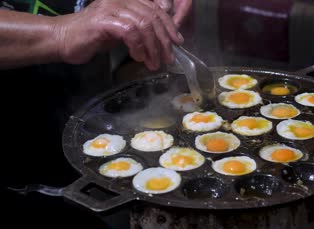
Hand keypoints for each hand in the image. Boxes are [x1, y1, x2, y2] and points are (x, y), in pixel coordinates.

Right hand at [54, 0, 184, 69]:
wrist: (65, 39)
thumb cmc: (95, 36)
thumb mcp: (125, 30)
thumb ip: (142, 29)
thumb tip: (166, 38)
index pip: (157, 8)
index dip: (170, 25)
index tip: (177, 42)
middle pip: (153, 16)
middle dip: (164, 40)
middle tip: (168, 58)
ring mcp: (112, 7)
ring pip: (144, 25)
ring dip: (152, 47)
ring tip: (154, 63)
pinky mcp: (104, 21)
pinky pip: (130, 32)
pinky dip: (138, 47)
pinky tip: (139, 58)